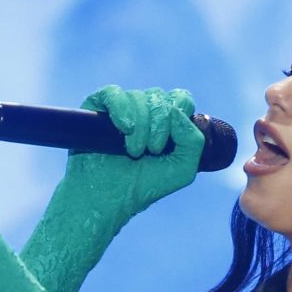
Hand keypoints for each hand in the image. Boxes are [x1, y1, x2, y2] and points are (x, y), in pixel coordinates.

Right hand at [64, 85, 205, 216]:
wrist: (108, 198)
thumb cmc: (144, 185)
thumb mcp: (183, 169)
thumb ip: (194, 140)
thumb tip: (176, 111)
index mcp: (167, 122)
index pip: (180, 98)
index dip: (180, 112)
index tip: (170, 140)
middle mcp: (145, 111)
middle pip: (161, 97)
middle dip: (159, 125)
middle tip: (151, 151)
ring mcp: (121, 107)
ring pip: (138, 97)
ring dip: (141, 126)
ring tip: (133, 152)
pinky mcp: (97, 107)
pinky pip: (113, 93)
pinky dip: (122, 108)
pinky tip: (125, 129)